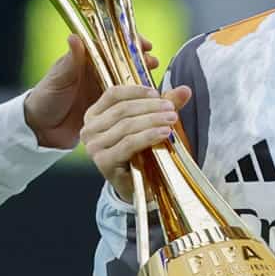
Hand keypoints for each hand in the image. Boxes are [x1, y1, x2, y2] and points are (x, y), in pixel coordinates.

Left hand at [24, 36, 162, 150]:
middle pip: (124, 62)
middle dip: (141, 61)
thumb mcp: (57, 80)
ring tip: (155, 81)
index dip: (130, 43)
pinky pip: (126, 102)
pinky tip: (150, 101)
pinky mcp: (106, 109)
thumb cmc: (45, 99)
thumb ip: (70, 62)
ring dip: (143, 80)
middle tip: (154, 62)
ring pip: (128, 81)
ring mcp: (102, 91)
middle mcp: (97, 73)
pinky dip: (138, 100)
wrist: (40, 129)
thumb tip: (75, 37)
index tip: (146, 44)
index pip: (112, 45)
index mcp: (86, 61)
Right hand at [81, 76, 192, 200]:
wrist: (134, 185)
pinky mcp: (103, 162)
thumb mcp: (150, 124)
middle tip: (171, 109)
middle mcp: (89, 129)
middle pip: (121, 110)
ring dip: (152, 120)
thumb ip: (163, 106)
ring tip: (172, 119)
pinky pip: (128, 144)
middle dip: (150, 107)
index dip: (136, 90)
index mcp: (95, 115)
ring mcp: (94, 147)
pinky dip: (148, 136)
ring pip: (126, 126)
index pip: (113, 94)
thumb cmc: (139, 152)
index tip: (158, 93)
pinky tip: (164, 133)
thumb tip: (185, 90)